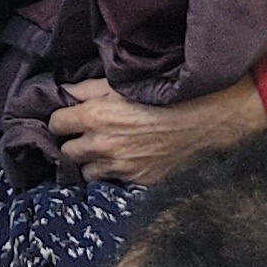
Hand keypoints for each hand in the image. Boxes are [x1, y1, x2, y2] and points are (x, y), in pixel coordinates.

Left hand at [48, 78, 266, 185]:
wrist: (212, 118)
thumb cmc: (170, 93)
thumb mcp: (125, 83)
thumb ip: (89, 88)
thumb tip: (66, 92)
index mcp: (95, 116)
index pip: (55, 124)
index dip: (61, 120)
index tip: (69, 119)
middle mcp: (102, 145)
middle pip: (66, 152)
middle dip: (72, 143)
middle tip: (83, 136)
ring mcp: (122, 167)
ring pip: (86, 173)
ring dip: (91, 163)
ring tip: (102, 153)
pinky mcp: (141, 181)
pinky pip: (114, 183)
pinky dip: (115, 174)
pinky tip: (125, 162)